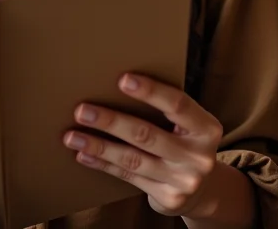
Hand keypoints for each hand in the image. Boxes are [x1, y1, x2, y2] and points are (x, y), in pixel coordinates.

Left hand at [63, 74, 222, 219]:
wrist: (205, 190)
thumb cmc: (185, 140)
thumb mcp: (188, 124)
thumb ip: (166, 108)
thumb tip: (118, 82)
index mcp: (206, 128)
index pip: (178, 105)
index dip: (151, 91)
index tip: (122, 79)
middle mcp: (197, 156)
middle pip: (147, 134)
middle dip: (110, 121)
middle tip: (81, 111)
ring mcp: (183, 181)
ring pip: (132, 159)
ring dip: (98, 146)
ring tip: (72, 136)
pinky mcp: (168, 198)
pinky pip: (129, 177)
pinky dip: (103, 165)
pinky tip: (84, 155)